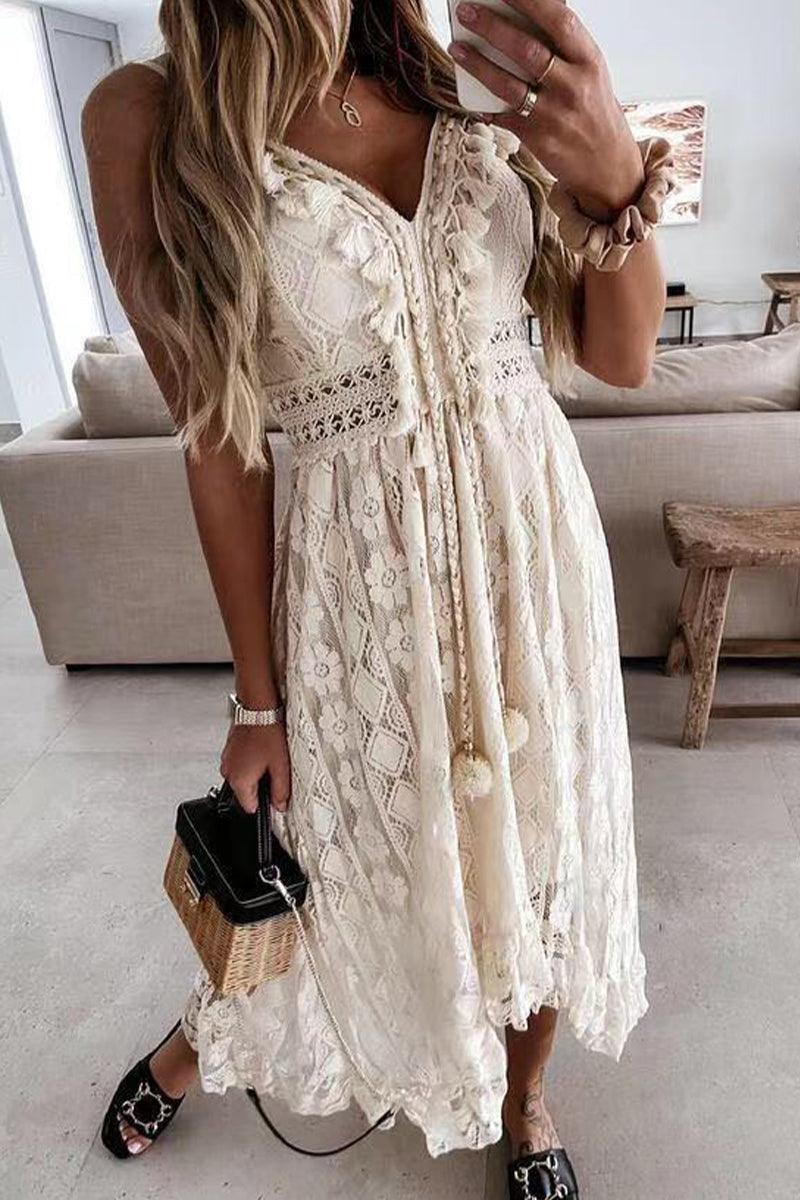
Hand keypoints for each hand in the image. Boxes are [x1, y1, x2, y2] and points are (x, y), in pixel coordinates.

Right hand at [220, 722, 291, 813]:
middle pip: (246, 792)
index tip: (275, 796)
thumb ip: (280, 791)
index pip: (250, 808)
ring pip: (244, 777)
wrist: (257, 708)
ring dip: (256, 772)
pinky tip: (262, 749)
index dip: (265, 804)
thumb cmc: (267, 732)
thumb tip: (280, 805)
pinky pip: (241, 764)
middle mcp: (229, 772)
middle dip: (261, 786)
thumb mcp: (281, 766)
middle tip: (275, 770)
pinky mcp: (229, 750)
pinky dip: (251, 761)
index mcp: (239, 780)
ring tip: (269, 756)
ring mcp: (227, 760)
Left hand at [448, 0, 644, 221]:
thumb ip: (563, 48)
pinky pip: (503, 116)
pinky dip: (484, 104)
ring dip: (478, 64)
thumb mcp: (589, 73)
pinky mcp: (538, 139)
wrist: (607, 165)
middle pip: (527, 49)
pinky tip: (471, 94)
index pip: (559, 19)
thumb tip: (523, 18)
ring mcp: (554, 114)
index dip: (529, 0)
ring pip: (508, 84)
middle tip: (467, 11)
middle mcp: (573, 85)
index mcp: (589, 60)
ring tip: (458, 47)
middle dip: (492, 27)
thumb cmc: (593, 112)